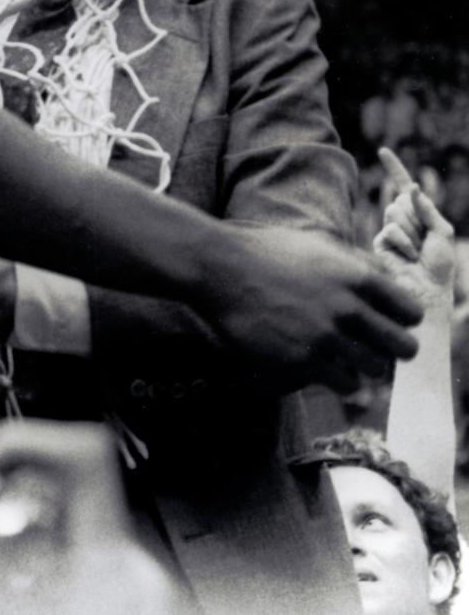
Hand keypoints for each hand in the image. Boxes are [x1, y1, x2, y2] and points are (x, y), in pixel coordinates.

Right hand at [196, 225, 423, 394]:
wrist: (219, 267)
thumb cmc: (264, 251)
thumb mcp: (316, 245)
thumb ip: (355, 265)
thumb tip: (386, 282)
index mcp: (355, 275)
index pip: (410, 310)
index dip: (404, 320)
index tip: (393, 324)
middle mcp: (347, 307)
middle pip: (401, 346)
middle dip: (394, 351)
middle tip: (379, 350)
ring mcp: (324, 337)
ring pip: (373, 369)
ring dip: (363, 366)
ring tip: (345, 358)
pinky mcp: (302, 361)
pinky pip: (341, 383)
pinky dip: (336, 378)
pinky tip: (321, 365)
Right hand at [375, 145, 454, 308]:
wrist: (426, 291)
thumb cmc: (439, 266)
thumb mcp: (442, 232)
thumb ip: (428, 209)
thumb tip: (413, 188)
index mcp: (419, 215)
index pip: (404, 187)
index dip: (395, 169)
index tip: (383, 151)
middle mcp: (402, 220)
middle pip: (402, 200)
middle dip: (417, 218)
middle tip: (424, 242)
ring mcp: (389, 231)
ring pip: (395, 213)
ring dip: (412, 233)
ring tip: (416, 252)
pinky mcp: (380, 243)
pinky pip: (390, 230)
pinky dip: (404, 243)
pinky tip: (407, 258)